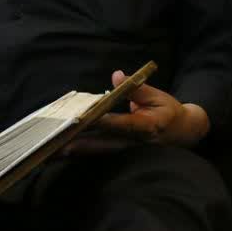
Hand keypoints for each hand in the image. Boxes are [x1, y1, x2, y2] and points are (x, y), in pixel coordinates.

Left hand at [60, 71, 209, 155]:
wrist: (182, 134)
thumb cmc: (168, 112)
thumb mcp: (158, 96)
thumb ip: (136, 87)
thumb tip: (117, 75)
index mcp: (146, 126)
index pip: (120, 124)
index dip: (102, 121)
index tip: (83, 118)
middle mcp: (133, 143)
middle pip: (101, 144)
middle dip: (78, 143)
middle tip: (55, 143)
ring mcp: (126, 152)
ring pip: (95, 153)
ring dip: (73, 152)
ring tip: (49, 152)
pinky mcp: (119, 155)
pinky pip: (96, 154)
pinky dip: (78, 153)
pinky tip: (58, 153)